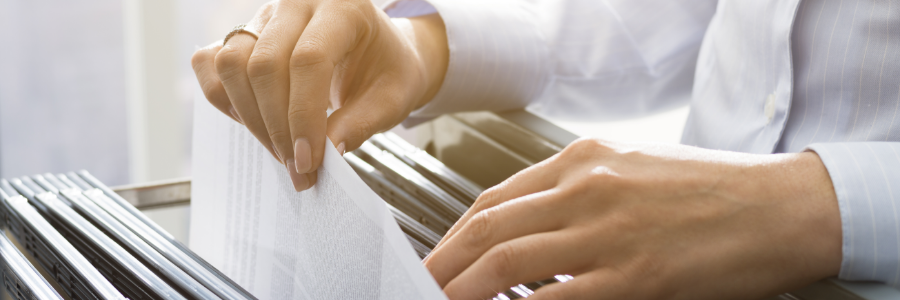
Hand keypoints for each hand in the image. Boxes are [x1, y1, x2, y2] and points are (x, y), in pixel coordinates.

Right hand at [191, 0, 447, 190]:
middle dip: (277, 127)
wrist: (379, 52)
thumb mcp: (392, 98)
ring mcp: (265, 16)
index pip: (309, 59)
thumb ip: (362, 123)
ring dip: (250, 118)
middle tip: (296, 166)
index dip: (303, 116)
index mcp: (343, 8)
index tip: (308, 161)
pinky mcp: (243, 33)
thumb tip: (326, 152)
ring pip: (231, 63)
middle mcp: (298, 2)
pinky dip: (224, 99)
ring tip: (280, 149)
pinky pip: (210, 63)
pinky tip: (254, 123)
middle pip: (265, 64)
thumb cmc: (387, 71)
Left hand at [424, 138, 841, 299]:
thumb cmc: (713, 189)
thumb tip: (528, 230)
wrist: (784, 206)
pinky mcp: (635, 276)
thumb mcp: (633, 168)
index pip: (495, 198)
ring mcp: (608, 231)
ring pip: (508, 263)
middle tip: (418, 287)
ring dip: (463, 289)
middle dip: (442, 263)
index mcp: (584, 159)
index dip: (455, 233)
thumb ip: (577, 192)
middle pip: (488, 228)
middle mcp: (587, 188)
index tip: (439, 257)